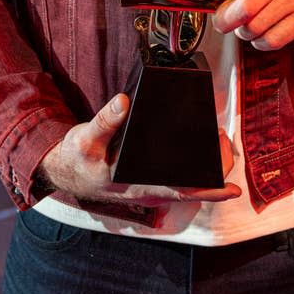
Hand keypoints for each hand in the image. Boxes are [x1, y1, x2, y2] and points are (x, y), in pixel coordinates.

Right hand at [39, 93, 240, 206]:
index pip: (179, 192)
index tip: (231, 189)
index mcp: (135, 187)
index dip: (208, 192)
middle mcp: (146, 191)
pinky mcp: (145, 179)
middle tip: (224, 139)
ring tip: (218, 139)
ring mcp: (147, 187)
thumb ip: (104, 122)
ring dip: (205, 165)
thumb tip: (124, 102)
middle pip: (190, 185)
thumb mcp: (84, 139)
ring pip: (185, 182)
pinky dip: (193, 165)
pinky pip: (176, 177)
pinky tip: (200, 147)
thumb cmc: (75, 159)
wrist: (62, 170)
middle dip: (213, 167)